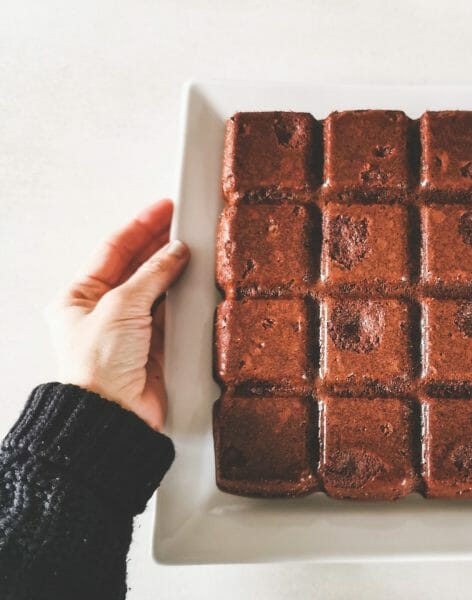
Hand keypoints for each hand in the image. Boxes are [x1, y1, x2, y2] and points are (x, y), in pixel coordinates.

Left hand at [46, 199, 189, 429]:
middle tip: (185, 223)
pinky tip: (196, 282)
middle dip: (160, 243)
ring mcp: (130, 328)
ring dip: (174, 269)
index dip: (141, 226)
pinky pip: (172, 312)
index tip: (164, 209)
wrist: (113, 415)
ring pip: (157, 287)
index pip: (113, 249)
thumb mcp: (121, 307)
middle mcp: (103, 311)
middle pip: (136, 266)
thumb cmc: (97, 368)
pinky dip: (184, 296)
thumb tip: (174, 252)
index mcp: (79, 297)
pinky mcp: (153, 345)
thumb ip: (152, 275)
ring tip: (195, 247)